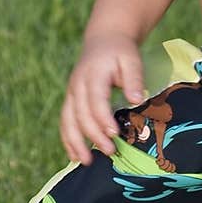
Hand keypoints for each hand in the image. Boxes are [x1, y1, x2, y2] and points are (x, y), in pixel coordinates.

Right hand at [59, 33, 145, 164]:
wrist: (104, 40)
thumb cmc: (121, 52)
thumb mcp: (132, 59)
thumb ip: (134, 79)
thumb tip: (136, 100)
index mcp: (93, 74)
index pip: (96, 100)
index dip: (103, 118)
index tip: (115, 134)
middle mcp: (78, 85)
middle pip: (81, 113)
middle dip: (93, 135)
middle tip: (110, 151)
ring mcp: (72, 93)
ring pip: (68, 120)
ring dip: (75, 142)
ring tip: (85, 161)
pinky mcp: (71, 100)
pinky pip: (65, 121)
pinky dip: (68, 139)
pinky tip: (74, 155)